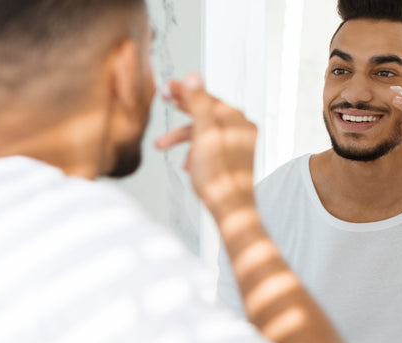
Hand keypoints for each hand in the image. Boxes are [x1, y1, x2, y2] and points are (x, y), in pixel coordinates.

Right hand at [155, 73, 256, 213]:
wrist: (230, 207)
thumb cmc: (218, 174)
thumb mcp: (203, 132)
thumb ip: (198, 102)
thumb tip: (193, 76)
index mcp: (235, 118)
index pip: (205, 96)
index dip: (183, 91)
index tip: (166, 87)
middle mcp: (240, 128)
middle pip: (205, 111)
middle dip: (181, 111)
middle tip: (164, 101)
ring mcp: (237, 145)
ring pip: (204, 132)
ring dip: (182, 137)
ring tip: (161, 146)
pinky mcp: (232, 160)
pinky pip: (209, 147)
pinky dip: (194, 151)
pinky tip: (186, 164)